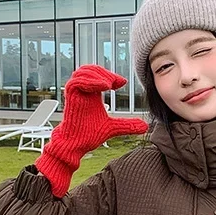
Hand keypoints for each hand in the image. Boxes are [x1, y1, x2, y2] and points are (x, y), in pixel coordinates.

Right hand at [35, 65, 147, 196]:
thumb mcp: (113, 128)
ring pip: (83, 72)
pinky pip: (77, 82)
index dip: (111, 75)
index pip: (99, 75)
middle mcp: (82, 91)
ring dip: (98, 74)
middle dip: (106, 72)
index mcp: (91, 93)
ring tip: (110, 85)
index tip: (123, 83)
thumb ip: (127, 125)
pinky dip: (90, 81)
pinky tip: (104, 87)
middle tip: (117, 82)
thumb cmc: (89, 134)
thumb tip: (145, 127)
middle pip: (91, 69)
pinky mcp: (70, 97)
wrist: (76, 145)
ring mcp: (75, 93)